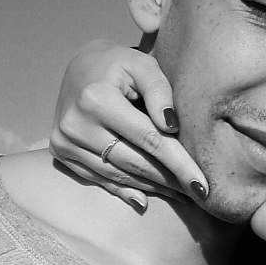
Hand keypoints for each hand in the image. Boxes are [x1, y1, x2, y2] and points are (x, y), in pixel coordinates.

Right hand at [50, 40, 208, 210]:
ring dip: (153, 189)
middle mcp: (76, 124)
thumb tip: (172, 126)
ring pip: (119, 175)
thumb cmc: (118, 65)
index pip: (149, 140)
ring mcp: (65, 142)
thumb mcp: (142, 64)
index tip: (203, 186)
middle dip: (170, 181)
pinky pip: (100, 179)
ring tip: (181, 196)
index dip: (179, 164)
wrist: (78, 68)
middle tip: (198, 195)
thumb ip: (160, 90)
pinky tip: (147, 200)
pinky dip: (127, 190)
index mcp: (96, 98)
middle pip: (135, 162)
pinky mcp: (61, 153)